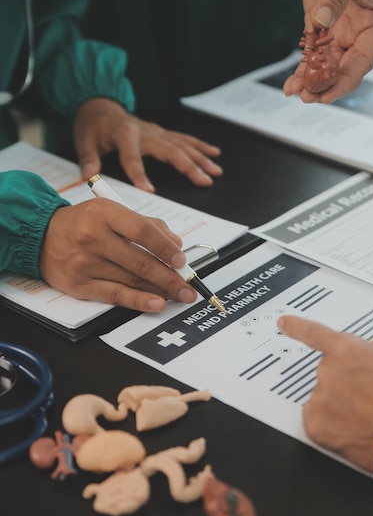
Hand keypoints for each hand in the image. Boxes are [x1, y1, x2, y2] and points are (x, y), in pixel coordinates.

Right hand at [39, 199, 197, 311]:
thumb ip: (146, 224)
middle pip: (140, 261)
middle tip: (189, 286)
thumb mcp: (111, 211)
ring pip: (131, 279)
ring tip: (180, 295)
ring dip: (160, 290)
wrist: (41, 236)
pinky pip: (115, 295)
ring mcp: (85, 262)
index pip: (142, 231)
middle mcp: (93, 237)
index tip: (182, 260)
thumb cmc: (83, 223)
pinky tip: (157, 303)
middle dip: (170, 276)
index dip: (166, 248)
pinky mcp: (79, 284)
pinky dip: (139, 300)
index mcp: (104, 213)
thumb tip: (175, 245)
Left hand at [72, 98, 222, 190]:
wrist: (99, 106)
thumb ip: (88, 158)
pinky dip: (200, 146)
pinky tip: (214, 153)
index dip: (140, 175)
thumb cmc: (93, 125)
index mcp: (125, 135)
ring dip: (201, 158)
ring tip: (215, 172)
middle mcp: (146, 132)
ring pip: (183, 145)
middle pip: (170, 151)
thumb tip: (88, 175)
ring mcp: (156, 131)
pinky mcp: (162, 132)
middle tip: (205, 181)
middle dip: (189, 167)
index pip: (132, 159)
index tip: (149, 191)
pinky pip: (184, 139)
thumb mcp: (83, 140)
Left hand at [277, 315, 372, 471]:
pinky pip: (319, 422)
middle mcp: (328, 371)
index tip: (284, 323)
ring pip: (325, 400)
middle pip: (329, 374)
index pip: (315, 334)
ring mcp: (320, 399)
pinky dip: (333, 428)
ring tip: (371, 418)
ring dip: (341, 407)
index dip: (296, 327)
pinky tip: (357, 430)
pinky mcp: (316, 426)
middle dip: (347, 384)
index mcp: (349, 350)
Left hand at [284, 0, 372, 102]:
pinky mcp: (319, 28)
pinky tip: (291, 85)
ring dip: (311, 82)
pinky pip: (311, 55)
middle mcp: (358, 32)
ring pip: (326, 67)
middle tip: (307, 96)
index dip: (345, 81)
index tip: (328, 95)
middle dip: (325, 86)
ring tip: (295, 92)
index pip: (363, 60)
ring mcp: (338, 32)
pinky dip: (302, 71)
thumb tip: (322, 20)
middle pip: (343, 69)